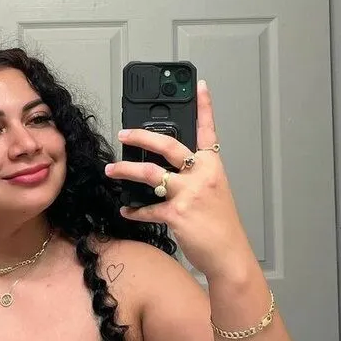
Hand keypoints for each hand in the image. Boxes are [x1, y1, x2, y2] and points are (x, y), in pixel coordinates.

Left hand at [106, 80, 254, 277]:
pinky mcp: (176, 214)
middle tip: (123, 132)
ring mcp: (189, 193)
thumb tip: (167, 170)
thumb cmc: (222, 226)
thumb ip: (195, 176)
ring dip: (126, 170)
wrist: (230, 255)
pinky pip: (148, 208)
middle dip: (141, 136)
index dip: (205, 106)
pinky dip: (134, 210)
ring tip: (111, 170)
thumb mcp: (214, 192)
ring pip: (150, 174)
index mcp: (213, 166)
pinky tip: (126, 211)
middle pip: (168, 146)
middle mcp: (202, 175)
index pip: (208, 130)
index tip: (199, 86)